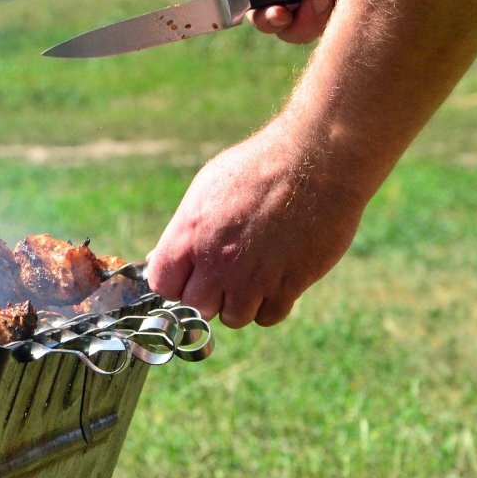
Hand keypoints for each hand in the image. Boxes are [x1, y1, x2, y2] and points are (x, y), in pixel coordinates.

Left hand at [145, 121, 367, 326]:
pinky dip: (271, 304)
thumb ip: (183, 231)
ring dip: (241, 302)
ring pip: (233, 318)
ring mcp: (253, 277)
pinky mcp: (288, 285)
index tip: (192, 273)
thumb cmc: (259, 168)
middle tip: (227, 272)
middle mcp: (217, 262)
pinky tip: (276, 278)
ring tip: (254, 272)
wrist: (317, 159)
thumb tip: (160, 259)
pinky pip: (268, 317)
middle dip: (209, 295)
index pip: (162, 285)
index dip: (177, 282)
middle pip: (196, 307)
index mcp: (189, 235)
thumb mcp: (206, 190)